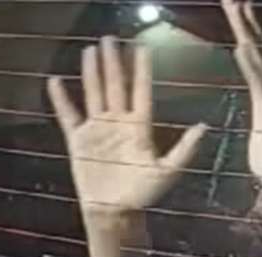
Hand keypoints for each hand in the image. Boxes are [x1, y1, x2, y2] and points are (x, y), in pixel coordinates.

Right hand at [46, 36, 206, 220]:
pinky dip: (62, 99)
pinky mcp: (79, 140)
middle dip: (114, 63)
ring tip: (91, 50)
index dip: (141, 71)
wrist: (115, 211)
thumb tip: (204, 127)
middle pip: (116, 87)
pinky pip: (68, 115)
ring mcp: (98, 129)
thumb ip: (185, 149)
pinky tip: (57, 81)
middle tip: (111, 39)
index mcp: (140, 128)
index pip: (141, 92)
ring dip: (92, 73)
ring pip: (94, 94)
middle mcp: (119, 123)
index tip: (142, 49)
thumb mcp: (167, 171)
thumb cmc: (143, 194)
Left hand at [221, 0, 261, 179]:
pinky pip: (260, 86)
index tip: (240, 8)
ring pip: (258, 61)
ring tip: (235, 7)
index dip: (249, 31)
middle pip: (257, 50)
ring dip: (246, 33)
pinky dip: (252, 66)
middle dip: (245, 22)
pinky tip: (241, 48)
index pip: (256, 58)